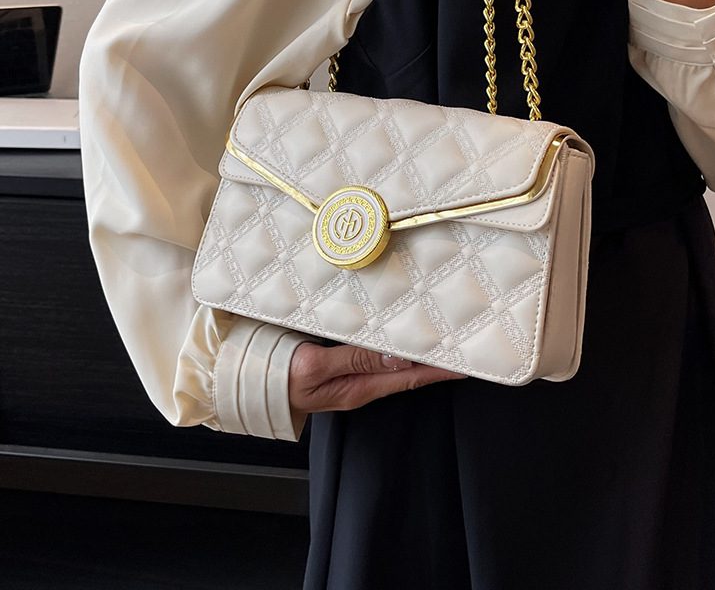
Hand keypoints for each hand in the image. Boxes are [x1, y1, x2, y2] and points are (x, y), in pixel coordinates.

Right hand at [288, 342, 467, 414]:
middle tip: (461, 343)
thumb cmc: (278, 376)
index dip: (438, 371)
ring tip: (439, 335)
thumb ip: (355, 359)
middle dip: (434, 359)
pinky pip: (373, 351)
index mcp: (358, 387)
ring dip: (415, 349)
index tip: (465, 364)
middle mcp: (360, 382)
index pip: (408, 377)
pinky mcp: (339, 361)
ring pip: (392, 360)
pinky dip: (391, 342)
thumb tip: (397, 355)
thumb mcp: (315, 367)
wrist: (246, 379)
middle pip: (406, 370)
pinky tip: (398, 331)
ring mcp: (350, 373)